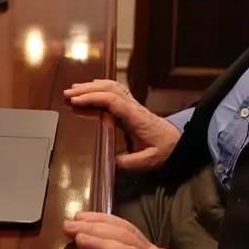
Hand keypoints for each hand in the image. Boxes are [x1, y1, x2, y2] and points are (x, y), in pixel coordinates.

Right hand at [64, 80, 180, 171]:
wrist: (180, 142)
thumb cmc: (165, 150)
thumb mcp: (149, 160)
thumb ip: (129, 163)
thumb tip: (107, 162)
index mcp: (136, 117)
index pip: (112, 100)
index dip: (93, 98)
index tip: (76, 101)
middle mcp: (133, 106)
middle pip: (110, 89)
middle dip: (87, 89)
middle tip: (68, 93)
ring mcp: (133, 104)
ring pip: (112, 86)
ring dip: (92, 85)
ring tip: (74, 89)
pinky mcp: (132, 106)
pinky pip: (116, 90)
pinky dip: (101, 86)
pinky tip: (91, 88)